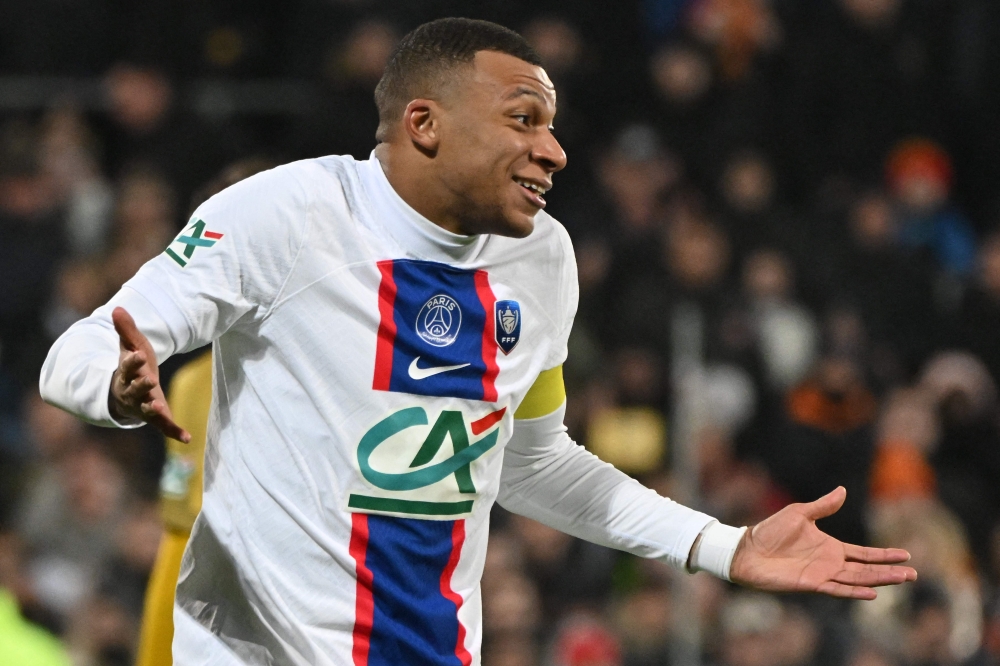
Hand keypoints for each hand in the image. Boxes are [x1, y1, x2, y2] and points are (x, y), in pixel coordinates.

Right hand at [109, 307, 190, 442]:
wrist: (125, 392)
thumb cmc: (132, 365)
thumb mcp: (130, 346)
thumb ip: (126, 329)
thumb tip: (117, 308)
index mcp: (126, 373)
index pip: (128, 366)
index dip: (132, 361)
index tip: (138, 354)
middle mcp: (132, 392)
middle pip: (136, 389)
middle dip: (142, 385)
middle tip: (150, 380)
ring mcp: (143, 406)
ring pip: (147, 409)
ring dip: (154, 409)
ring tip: (161, 408)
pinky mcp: (156, 416)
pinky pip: (164, 426)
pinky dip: (175, 432)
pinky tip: (188, 438)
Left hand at [729, 487, 916, 599]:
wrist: (747, 550)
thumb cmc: (770, 531)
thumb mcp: (800, 513)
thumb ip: (823, 506)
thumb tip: (843, 490)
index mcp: (830, 547)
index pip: (864, 553)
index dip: (884, 554)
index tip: (906, 555)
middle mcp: (831, 563)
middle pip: (867, 569)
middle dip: (890, 571)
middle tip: (914, 574)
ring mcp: (823, 575)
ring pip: (858, 579)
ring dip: (880, 580)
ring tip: (902, 580)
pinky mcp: (811, 583)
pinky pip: (837, 589)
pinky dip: (854, 592)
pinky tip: (872, 593)